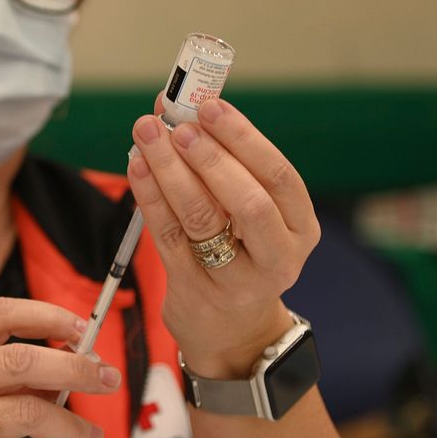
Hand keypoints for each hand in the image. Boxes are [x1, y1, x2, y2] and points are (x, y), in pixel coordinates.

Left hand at [127, 97, 320, 378]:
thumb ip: (223, 162)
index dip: (243, 138)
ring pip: (200, 218)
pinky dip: (149, 195)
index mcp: (299, 227)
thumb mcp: (250, 214)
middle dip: (207, 157)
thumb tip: (175, 106)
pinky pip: (166, 236)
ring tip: (147, 135)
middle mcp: (277, 256)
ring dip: (169, 170)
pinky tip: (136, 166)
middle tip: (176, 125)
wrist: (232, 330)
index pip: (279, 176)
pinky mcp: (193, 290)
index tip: (210, 106)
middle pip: (246, 201)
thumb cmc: (241, 252)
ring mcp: (235, 279)